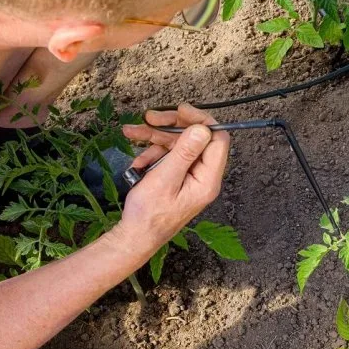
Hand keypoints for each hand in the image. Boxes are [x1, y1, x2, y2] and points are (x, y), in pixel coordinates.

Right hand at [114, 104, 228, 251]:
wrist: (135, 237)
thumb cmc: (149, 214)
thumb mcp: (165, 179)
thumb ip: (184, 152)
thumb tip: (202, 129)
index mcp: (208, 179)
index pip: (217, 139)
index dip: (200, 120)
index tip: (179, 110)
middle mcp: (204, 177)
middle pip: (195, 138)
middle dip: (171, 126)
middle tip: (149, 117)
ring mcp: (190, 178)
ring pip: (178, 146)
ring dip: (155, 138)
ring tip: (132, 133)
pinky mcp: (178, 179)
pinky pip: (169, 158)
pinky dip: (152, 155)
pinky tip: (137, 162)